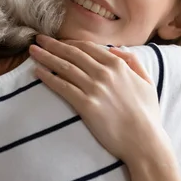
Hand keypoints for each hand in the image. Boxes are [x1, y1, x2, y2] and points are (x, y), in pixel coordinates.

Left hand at [30, 35, 165, 164]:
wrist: (144, 140)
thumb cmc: (147, 114)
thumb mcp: (147, 82)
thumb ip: (133, 62)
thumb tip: (115, 50)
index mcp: (118, 65)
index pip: (88, 47)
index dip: (70, 42)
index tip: (58, 41)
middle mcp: (104, 73)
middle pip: (73, 54)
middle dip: (53, 45)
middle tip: (38, 40)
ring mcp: (94, 88)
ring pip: (64, 67)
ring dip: (46, 57)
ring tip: (32, 52)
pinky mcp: (86, 105)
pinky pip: (63, 87)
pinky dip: (48, 77)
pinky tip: (38, 72)